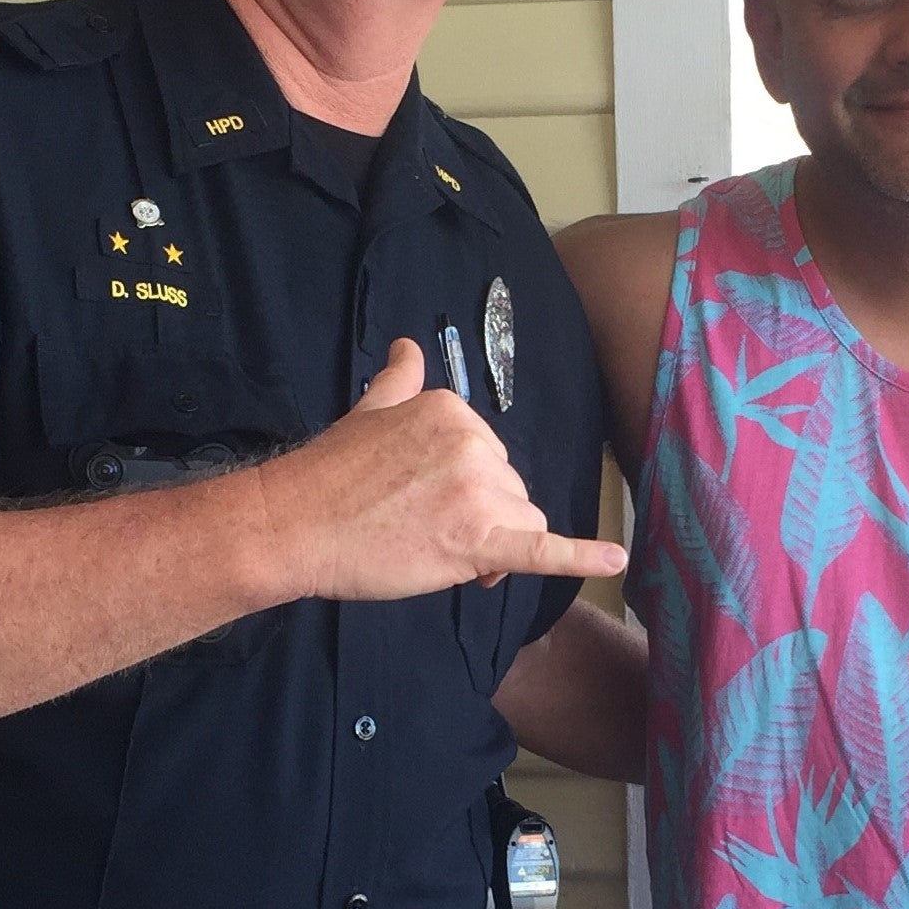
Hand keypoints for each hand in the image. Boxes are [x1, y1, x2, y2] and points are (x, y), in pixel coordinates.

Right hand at [257, 337, 626, 602]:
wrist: (293, 524)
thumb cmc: (329, 474)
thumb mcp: (370, 409)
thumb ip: (400, 379)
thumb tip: (408, 347)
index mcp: (454, 411)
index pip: (492, 455)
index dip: (469, 488)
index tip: (428, 500)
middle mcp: (475, 443)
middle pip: (510, 490)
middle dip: (480, 516)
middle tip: (422, 530)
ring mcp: (478, 492)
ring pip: (519, 524)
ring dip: (490, 545)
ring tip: (434, 550)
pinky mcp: (478, 541)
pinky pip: (541, 549)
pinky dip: (582, 557)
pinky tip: (615, 562)